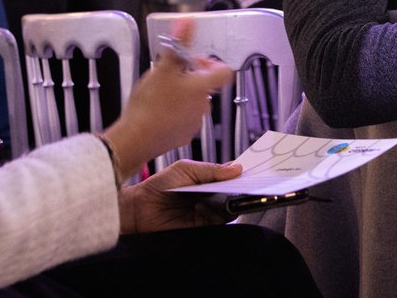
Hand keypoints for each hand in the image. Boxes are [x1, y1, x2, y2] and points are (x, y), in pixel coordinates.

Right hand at [103, 19, 233, 179]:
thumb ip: (178, 44)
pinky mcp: (183, 136)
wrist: (136, 138)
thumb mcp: (162, 67)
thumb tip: (187, 22)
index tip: (193, 62)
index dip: (211, 63)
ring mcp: (194, 123)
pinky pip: (183, 119)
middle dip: (189, 77)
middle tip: (169, 74)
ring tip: (160, 93)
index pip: (224, 72)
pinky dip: (174, 112)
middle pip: (205, 85)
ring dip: (181, 95)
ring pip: (193, 102)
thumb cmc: (150, 103)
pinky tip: (157, 110)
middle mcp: (204, 106)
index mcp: (203, 87)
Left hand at [119, 160, 242, 232]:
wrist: (139, 208)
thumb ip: (211, 169)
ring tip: (237, 193)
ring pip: (230, 208)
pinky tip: (216, 205)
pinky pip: (219, 221)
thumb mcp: (186, 169)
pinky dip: (222, 214)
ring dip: (234, 201)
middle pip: (234, 193)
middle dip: (244, 188)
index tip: (257, 170)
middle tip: (254, 183)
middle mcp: (210, 196)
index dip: (243, 175)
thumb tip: (237, 168)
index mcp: (208, 180)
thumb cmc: (160, 185)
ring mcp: (208, 212)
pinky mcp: (202, 227)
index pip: (231, 178)